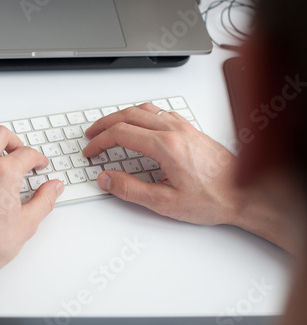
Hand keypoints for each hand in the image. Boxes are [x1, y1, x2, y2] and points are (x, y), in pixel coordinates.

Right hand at [82, 103, 292, 251]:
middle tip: (92, 135)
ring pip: (144, 109)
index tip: (91, 151)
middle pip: (129, 115)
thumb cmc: (212, 198)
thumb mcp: (165, 203)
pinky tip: (139, 124)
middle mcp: (174, 130)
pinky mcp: (190, 129)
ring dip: (122, 115)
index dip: (100, 142)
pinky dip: (141, 114)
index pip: (121, 134)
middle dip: (105, 123)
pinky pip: (160, 112)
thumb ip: (130, 189)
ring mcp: (183, 127)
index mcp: (165, 146)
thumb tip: (106, 178)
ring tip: (109, 126)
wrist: (245, 193)